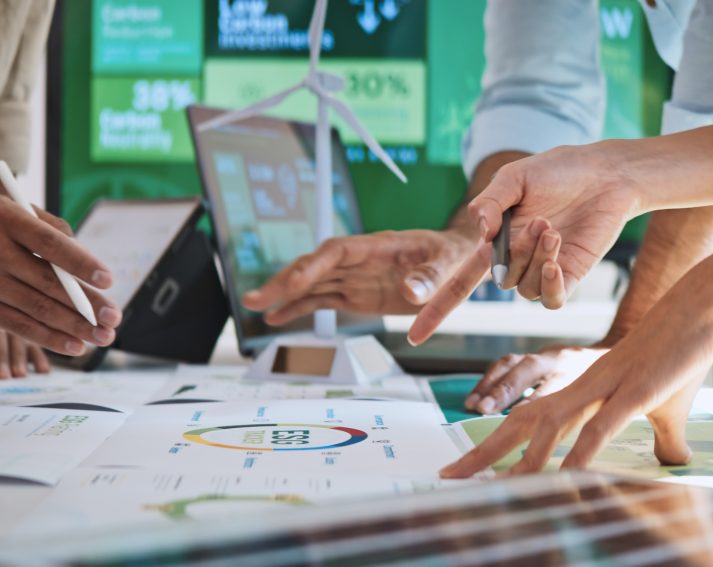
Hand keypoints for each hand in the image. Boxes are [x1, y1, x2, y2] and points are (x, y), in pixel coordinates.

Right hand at [0, 195, 122, 356]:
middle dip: (87, 305)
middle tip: (115, 318)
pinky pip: (19, 326)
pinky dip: (50, 338)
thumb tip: (87, 261)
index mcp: (5, 218)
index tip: (108, 279)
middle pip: (48, 283)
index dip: (81, 263)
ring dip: (75, 327)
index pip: (50, 243)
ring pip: (36, 309)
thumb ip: (49, 228)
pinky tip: (75, 345)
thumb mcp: (10, 209)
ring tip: (102, 338)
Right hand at [242, 228, 478, 323]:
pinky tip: (276, 318)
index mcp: (377, 246)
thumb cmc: (454, 255)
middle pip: (313, 267)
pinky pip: (322, 301)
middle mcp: (359, 260)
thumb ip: (431, 276)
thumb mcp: (450, 264)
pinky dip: (299, 308)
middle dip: (284, 281)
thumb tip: (410, 292)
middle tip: (255, 298)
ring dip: (283, 295)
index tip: (294, 281)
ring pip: (311, 285)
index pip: (336, 251)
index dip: (313, 265)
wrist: (458, 259)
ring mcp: (355, 278)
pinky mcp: (356, 295)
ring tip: (254, 306)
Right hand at [410, 143, 643, 343]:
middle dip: (516, 252)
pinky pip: (550, 300)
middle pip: (500, 280)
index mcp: (494, 243)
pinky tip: (555, 260)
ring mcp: (542, 271)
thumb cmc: (557, 171)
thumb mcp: (514, 179)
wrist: (604, 174)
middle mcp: (515, 262)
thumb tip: (481, 232)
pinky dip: (550, 284)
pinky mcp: (569, 276)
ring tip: (553, 228)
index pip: (458, 284)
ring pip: (524, 288)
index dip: (436, 311)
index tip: (414, 338)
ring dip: (536, 258)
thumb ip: (491, 202)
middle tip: (540, 220)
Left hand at [439, 266, 712, 477]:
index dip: (495, 438)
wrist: (704, 303)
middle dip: (484, 450)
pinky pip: (600, 426)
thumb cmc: (682, 352)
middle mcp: (580, 382)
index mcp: (578, 383)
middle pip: (520, 418)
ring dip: (524, 458)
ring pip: (550, 423)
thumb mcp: (666, 404)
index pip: (526, 413)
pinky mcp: (637, 391)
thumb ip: (661, 435)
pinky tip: (566, 477)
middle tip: (449, 475)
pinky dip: (580, 453)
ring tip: (498, 487)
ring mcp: (605, 385)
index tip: (468, 464)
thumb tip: (673, 461)